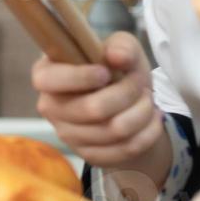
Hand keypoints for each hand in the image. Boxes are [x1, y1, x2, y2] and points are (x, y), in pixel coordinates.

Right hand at [33, 31, 165, 168]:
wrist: (129, 105)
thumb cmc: (117, 71)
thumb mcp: (123, 48)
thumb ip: (121, 45)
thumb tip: (117, 56)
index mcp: (47, 74)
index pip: (49, 80)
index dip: (79, 77)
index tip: (105, 73)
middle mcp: (50, 106)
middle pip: (92, 108)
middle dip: (128, 94)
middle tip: (141, 85)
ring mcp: (66, 134)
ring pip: (114, 130)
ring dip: (142, 113)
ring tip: (149, 101)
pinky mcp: (87, 155)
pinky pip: (124, 149)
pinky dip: (147, 133)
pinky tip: (152, 120)